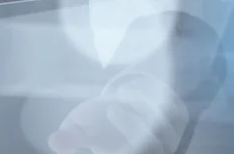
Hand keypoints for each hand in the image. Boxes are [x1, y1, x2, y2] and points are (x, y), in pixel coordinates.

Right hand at [48, 75, 188, 153]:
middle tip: (113, 105)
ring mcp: (172, 136)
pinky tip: (134, 86)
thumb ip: (71, 137)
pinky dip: (159, 94)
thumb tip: (53, 140)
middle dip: (135, 124)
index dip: (130, 136)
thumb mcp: (82, 131)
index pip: (140, 153)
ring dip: (146, 104)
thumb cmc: (99, 126)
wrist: (121, 112)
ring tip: (121, 92)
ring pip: (169, 123)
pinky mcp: (179, 118)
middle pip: (157, 144)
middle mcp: (157, 150)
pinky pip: (176, 107)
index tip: (110, 110)